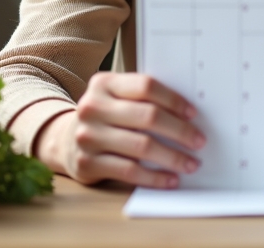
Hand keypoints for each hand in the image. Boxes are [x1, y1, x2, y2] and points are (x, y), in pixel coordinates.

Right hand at [37, 72, 206, 188]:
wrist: (64, 139)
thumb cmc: (105, 116)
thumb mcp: (115, 97)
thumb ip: (143, 98)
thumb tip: (189, 114)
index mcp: (104, 83)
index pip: (146, 86)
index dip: (173, 100)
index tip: (193, 114)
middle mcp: (93, 107)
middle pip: (148, 117)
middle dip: (180, 131)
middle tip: (199, 141)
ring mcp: (88, 136)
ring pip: (141, 146)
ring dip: (172, 157)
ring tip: (190, 163)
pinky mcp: (87, 163)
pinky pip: (129, 171)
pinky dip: (154, 177)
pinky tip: (170, 179)